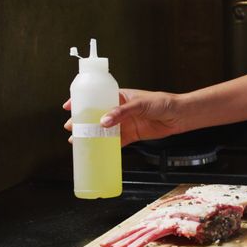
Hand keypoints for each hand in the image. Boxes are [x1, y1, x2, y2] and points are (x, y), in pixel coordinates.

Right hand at [63, 89, 183, 145]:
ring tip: (78, 141)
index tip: (68, 106)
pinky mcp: (131, 135)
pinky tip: (97, 150)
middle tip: (70, 128)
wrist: (178, 116)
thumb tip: (104, 121)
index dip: (81, 101)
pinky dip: (106, 146)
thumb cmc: (162, 103)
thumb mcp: (140, 104)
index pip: (96, 96)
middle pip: (96, 115)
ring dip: (91, 135)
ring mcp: (124, 123)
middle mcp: (119, 110)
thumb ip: (121, 112)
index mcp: (119, 96)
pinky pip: (115, 142)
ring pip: (103, 130)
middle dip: (82, 121)